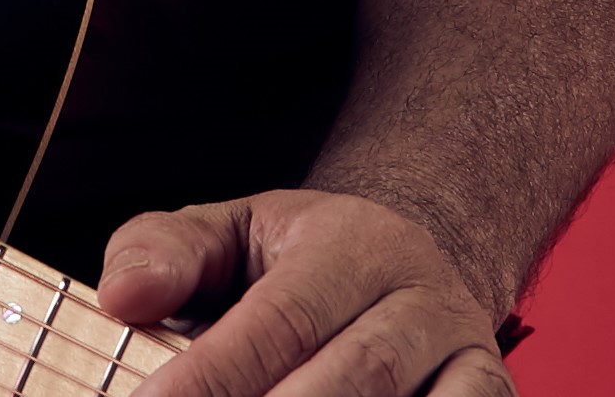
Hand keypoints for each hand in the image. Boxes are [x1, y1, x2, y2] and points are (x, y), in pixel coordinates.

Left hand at [99, 189, 511, 396]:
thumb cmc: (296, 264)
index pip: (281, 318)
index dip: (215, 375)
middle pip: (354, 379)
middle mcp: (422, 298)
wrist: (412, 267)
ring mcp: (468, 357)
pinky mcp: (492, 396)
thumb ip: (167, 254)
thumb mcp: (228, 233)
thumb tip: (122, 295)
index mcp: (352, 243)